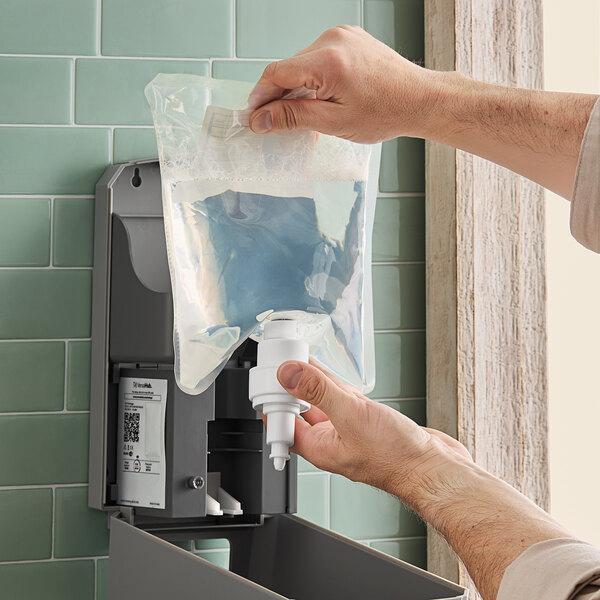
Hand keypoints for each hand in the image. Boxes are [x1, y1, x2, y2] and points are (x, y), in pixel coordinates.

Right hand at [248, 25, 440, 142]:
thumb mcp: (333, 122)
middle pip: (288, 67)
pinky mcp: (349, 38)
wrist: (419, 99)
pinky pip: (318, 57)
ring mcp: (342, 36)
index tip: (253, 115)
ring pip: (302, 62)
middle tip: (275, 121)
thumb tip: (262, 119)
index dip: (260, 96)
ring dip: (296, 86)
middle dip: (278, 94)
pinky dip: (313, 76)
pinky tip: (320, 96)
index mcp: (327, 61)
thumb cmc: (385, 112)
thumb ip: (293, 117)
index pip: (276, 73)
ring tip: (305, 111)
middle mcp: (332, 40)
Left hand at [278, 360, 571, 599]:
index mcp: (318, 446)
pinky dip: (334, 386)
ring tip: (299, 359)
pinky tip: (330, 375)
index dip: (273, 398)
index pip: (284, 421)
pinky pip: (343, 401)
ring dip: (312, 382)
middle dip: (290, 385)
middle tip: (281, 359)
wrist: (433, 467)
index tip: (267, 373)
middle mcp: (331, 440)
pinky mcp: (367, 422)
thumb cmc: (396, 457)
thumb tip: (288, 373)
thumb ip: (318, 391)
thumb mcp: (350, 415)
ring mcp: (349, 430)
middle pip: (301, 409)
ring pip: (323, 401)